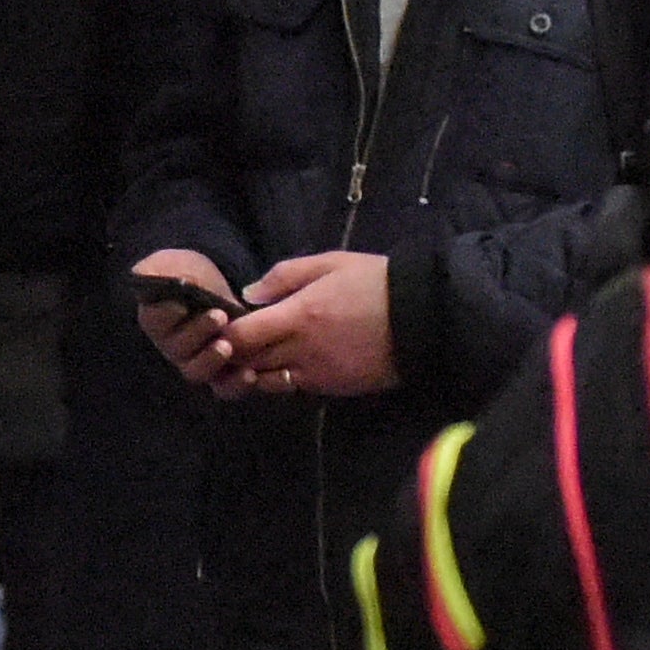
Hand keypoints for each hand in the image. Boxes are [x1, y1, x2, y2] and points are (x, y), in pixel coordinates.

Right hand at [124, 254, 238, 389]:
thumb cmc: (190, 275)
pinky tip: (265, 373)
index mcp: (157, 320)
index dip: (168, 314)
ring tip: (229, 347)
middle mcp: (174, 346)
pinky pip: (231, 386)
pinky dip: (246, 383)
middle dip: (198, 334)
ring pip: (202, 373)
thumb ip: (156, 271)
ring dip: (215, 362)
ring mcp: (199, 362)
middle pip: (180, 350)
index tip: (181, 305)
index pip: (157, 320)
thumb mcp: (171, 265)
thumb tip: (150, 277)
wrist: (222, 287)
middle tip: (218, 316)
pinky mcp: (226, 372)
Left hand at [212, 252, 396, 399]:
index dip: (223, 335)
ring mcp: (318, 372)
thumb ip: (285, 275)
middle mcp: (301, 350)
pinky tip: (293, 364)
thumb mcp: (332, 263)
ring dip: (257, 372)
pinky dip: (286, 378)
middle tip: (234, 345)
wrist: (427, 315)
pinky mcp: (335, 387)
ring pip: (268, 381)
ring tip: (260, 358)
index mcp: (297, 316)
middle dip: (234, 356)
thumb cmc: (378, 282)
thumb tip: (249, 294)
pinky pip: (297, 387)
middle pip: (247, 363)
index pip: (238, 337)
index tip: (223, 327)